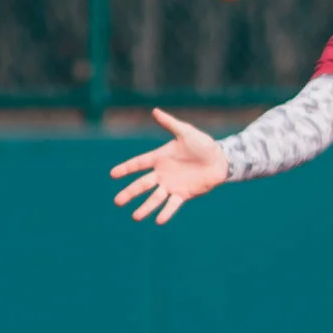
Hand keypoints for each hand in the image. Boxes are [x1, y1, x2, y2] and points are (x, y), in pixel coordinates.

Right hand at [109, 108, 227, 224]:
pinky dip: (166, 213)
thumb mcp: (186, 132)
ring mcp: (171, 185)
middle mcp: (162, 174)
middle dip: (130, 193)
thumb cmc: (203, 145)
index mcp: (160, 158)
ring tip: (135, 217)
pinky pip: (173, 205)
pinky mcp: (183, 194)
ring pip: (155, 198)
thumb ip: (170, 123)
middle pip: (142, 185)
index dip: (126, 168)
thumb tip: (154, 111)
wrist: (220, 160)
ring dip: (145, 208)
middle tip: (117, 202)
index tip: (112, 174)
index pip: (139, 164)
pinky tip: (158, 221)